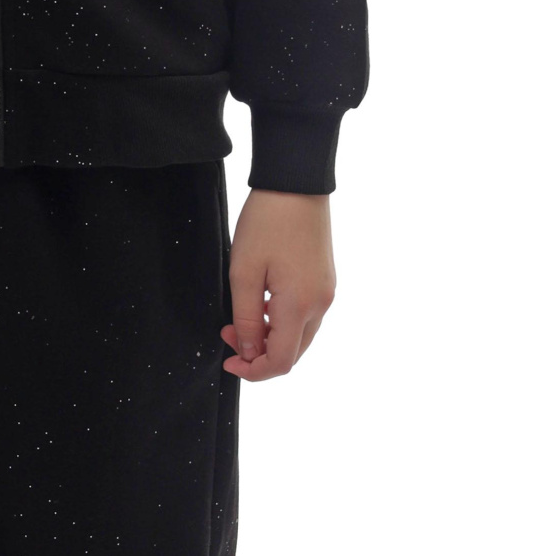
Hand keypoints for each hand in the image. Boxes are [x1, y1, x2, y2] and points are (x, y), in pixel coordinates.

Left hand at [222, 188, 335, 379]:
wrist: (296, 184)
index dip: (253, 371)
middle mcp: (320, 305)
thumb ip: (246, 319)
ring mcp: (326, 292)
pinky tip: (262, 303)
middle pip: (293, 353)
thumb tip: (248, 352)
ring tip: (241, 317)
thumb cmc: (267, 222)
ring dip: (270, 337)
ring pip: (300, 336)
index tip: (228, 363)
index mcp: (299, 306)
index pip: (280, 362)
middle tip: (228, 333)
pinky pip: (306, 316)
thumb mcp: (243, 272)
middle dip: (259, 354)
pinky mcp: (325, 280)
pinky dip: (283, 322)